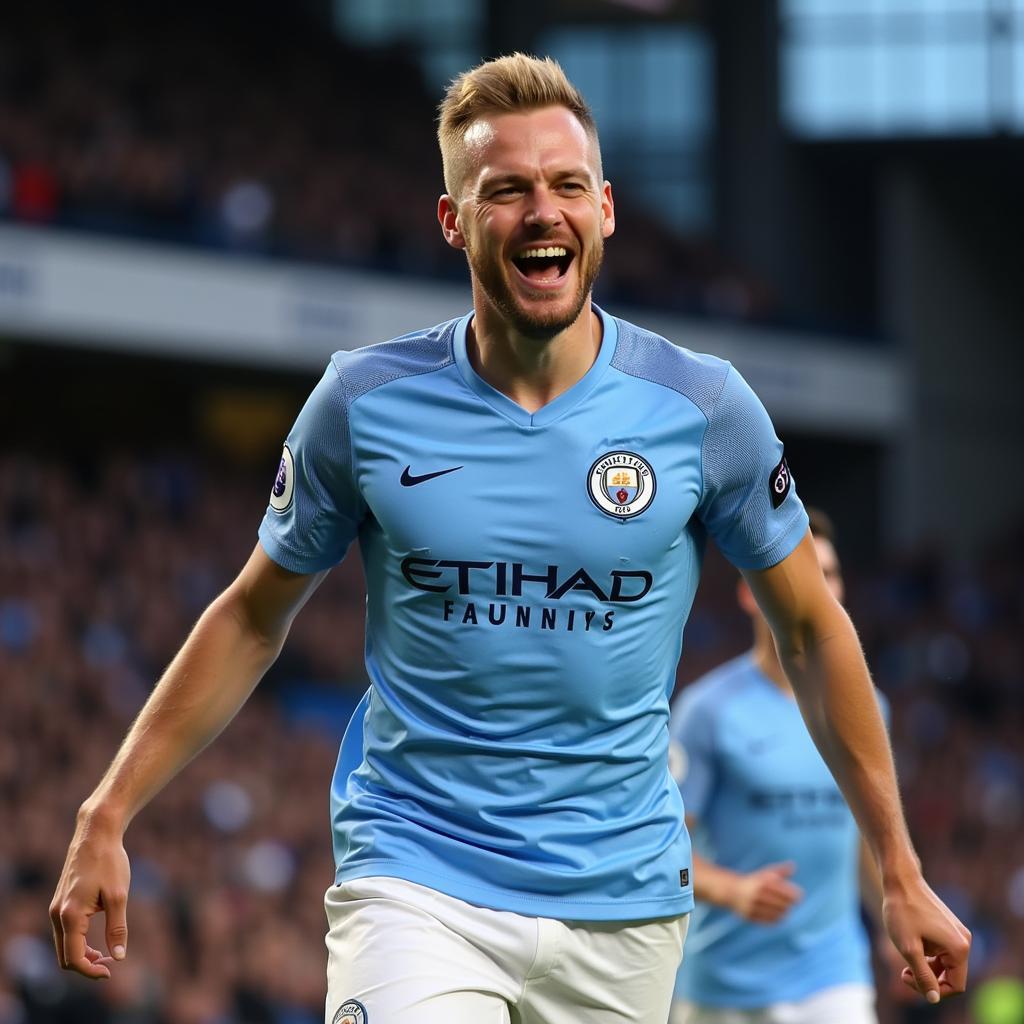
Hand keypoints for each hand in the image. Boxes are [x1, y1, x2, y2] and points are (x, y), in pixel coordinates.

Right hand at [49, 814, 130, 979]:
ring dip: (81, 955)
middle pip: (64, 956)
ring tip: (104, 956)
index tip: (109, 973)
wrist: (95, 834)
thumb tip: (119, 957)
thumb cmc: (109, 862)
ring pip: (63, 945)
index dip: (91, 970)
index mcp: (70, 915)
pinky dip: (77, 942)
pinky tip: (96, 940)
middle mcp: (56, 914)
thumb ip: (117, 928)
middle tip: (109, 966)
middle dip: (85, 965)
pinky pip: (64, 932)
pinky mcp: (60, 902)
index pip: (74, 958)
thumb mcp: (119, 896)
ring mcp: (56, 908)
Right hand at [730, 861, 803, 922]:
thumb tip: (793, 865)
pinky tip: (779, 916)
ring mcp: (752, 906)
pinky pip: (768, 921)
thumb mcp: (765, 873)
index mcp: (761, 882)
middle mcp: (756, 894)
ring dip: (783, 912)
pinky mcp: (749, 916)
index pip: (783, 892)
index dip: (794, 895)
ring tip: (786, 910)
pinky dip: (776, 919)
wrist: (732, 891)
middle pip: (781, 904)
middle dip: (788, 904)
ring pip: (775, 914)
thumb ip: (780, 870)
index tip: (799, 896)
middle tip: (792, 904)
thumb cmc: (754, 881)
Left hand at [883, 875, 970, 1003]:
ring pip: (944, 963)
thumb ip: (923, 976)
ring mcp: (958, 932)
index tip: (908, 977)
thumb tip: (934, 999)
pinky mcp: (949, 926)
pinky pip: (941, 950)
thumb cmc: (902, 911)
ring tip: (904, 953)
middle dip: (928, 977)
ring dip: (925, 965)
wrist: (900, 880)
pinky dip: (927, 953)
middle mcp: (964, 941)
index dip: (933, 990)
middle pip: (951, 976)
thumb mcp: (908, 948)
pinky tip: (909, 942)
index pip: (955, 986)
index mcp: (959, 949)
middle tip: (904, 971)